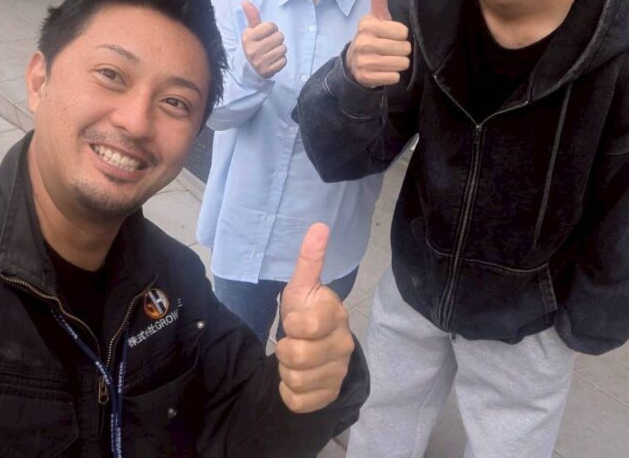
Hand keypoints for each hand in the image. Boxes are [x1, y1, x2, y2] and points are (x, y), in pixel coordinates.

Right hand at [241, 0, 286, 77]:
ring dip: (280, 49)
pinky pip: (284, 61)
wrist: (249, 68)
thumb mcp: (251, 30)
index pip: (271, 26)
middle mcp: (252, 50)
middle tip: (269, 43)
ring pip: (283, 49)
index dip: (272, 28)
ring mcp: (259, 62)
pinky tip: (272, 60)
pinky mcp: (267, 72)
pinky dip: (280, 60)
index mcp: (248, 38)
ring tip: (271, 52)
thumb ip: (252, 16)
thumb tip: (245, 1)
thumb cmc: (253, 44)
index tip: (266, 33)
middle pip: (279, 37)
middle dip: (277, 39)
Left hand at [276, 223, 354, 413]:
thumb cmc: (307, 312)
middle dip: (285, 349)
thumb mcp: (303, 287)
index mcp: (336, 316)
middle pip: (298, 356)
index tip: (294, 320)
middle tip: (291, 342)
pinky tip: (297, 378)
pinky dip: (289, 392)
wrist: (315, 346)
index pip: (308, 325)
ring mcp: (338, 372)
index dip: (292, 324)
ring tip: (295, 359)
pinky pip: (298, 401)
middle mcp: (343, 345)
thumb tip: (319, 226)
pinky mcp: (329, 395)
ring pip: (297, 380)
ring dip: (286, 370)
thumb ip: (309, 260)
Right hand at [345, 0, 410, 87]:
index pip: (403, 32)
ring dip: (398, 64)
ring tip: (387, 60)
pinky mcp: (366, 78)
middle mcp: (363, 42)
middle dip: (401, 51)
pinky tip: (383, 71)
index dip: (400, 36)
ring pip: (401, 63)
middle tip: (389, 50)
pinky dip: (392, 76)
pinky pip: (394, 77)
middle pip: (405, 48)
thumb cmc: (372, 38)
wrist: (354, 64)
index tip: (389, 37)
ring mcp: (364, 61)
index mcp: (367, 25)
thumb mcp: (375, 18)